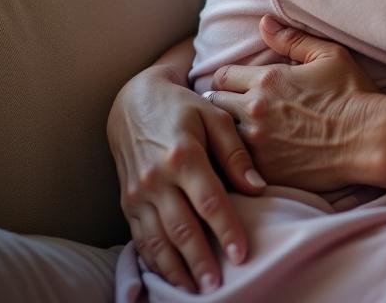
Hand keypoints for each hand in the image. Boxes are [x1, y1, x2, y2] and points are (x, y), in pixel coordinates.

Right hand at [107, 65, 263, 293]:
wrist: (134, 101)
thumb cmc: (183, 108)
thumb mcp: (215, 118)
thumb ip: (236, 154)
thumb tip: (258, 189)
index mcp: (183, 155)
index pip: (209, 202)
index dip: (226, 230)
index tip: (242, 254)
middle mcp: (156, 177)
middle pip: (182, 228)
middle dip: (200, 260)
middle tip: (217, 285)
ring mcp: (138, 192)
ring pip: (157, 239)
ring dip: (176, 268)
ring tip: (195, 289)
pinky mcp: (127, 201)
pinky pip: (140, 237)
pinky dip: (154, 260)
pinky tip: (170, 274)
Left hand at [203, 17, 381, 192]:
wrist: (369, 139)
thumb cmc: (353, 94)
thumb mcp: (329, 56)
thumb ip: (292, 39)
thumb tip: (263, 23)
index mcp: (267, 79)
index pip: (222, 76)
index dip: (227, 80)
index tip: (234, 87)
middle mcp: (255, 109)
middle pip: (214, 105)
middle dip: (220, 105)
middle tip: (231, 111)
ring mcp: (257, 143)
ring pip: (221, 135)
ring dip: (227, 133)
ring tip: (235, 136)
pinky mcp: (264, 170)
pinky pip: (236, 163)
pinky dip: (239, 159)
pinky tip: (246, 159)